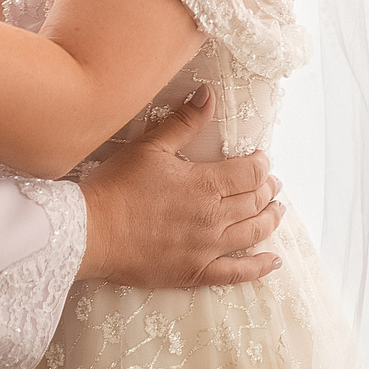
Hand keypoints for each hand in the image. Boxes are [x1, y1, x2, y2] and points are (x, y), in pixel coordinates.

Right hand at [76, 87, 285, 288]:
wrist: (90, 231)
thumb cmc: (117, 186)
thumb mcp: (150, 146)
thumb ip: (185, 122)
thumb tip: (209, 94)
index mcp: (205, 184)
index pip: (250, 173)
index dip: (261, 165)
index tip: (261, 160)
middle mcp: (213, 218)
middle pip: (255, 201)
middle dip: (268, 189)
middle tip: (272, 183)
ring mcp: (207, 249)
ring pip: (253, 233)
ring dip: (270, 220)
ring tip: (277, 211)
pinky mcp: (195, 273)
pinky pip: (237, 274)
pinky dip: (259, 268)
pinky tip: (273, 262)